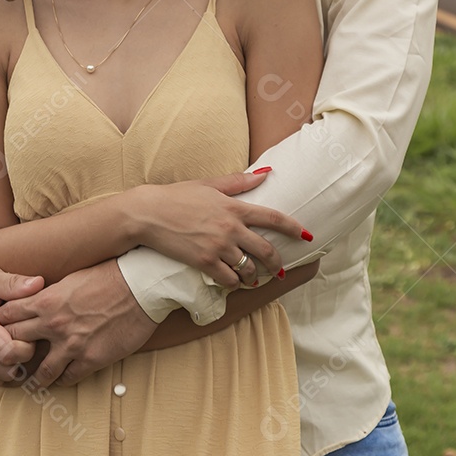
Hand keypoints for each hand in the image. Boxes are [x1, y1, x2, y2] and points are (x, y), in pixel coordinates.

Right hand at [0, 252, 43, 385]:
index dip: (27, 346)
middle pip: (6, 372)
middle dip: (23, 359)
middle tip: (28, 337)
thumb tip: (39, 284)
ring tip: (15, 342)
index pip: (9, 354)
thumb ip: (13, 283)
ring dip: (11, 366)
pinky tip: (1, 346)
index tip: (31, 330)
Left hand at [0, 259, 156, 387]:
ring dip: (34, 377)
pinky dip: (62, 379)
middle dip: (9, 350)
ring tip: (30, 381)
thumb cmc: (109, 275)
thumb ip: (51, 294)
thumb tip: (37, 300)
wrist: (140, 286)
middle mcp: (54, 324)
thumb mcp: (72, 278)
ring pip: (40, 372)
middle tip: (8, 357)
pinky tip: (62, 378)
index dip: (0, 323)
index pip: (7, 315)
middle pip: (15, 343)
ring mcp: (72, 344)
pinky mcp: (91, 358)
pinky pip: (68, 378)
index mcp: (46, 300)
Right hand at [131, 171, 307, 286]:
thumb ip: (238, 181)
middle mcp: (230, 228)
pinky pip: (229, 280)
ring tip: (254, 278)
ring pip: (249, 269)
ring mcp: (218, 247)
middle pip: (266, 250)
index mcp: (234, 207)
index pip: (273, 218)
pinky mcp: (204, 263)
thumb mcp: (209, 184)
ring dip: (255, 276)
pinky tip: (234, 282)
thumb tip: (265, 173)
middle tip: (279, 269)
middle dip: (277, 262)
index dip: (294, 228)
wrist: (148, 214)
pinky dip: (235, 283)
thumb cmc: (177, 196)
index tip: (307, 235)